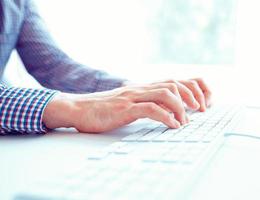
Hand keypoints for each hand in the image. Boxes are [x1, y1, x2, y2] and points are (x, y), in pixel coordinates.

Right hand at [43, 78, 210, 132]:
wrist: (79, 109)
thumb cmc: (103, 109)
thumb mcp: (127, 103)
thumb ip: (143, 103)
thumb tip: (164, 113)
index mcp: (142, 87)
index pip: (174, 80)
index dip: (192, 88)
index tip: (201, 102)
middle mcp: (140, 88)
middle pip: (174, 83)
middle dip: (192, 96)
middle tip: (200, 110)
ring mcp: (132, 97)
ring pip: (165, 93)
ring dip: (181, 107)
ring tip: (186, 121)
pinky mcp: (125, 109)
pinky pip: (151, 109)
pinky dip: (166, 117)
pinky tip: (172, 126)